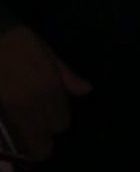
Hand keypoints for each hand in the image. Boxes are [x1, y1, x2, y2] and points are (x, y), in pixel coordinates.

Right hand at [0, 24, 89, 161]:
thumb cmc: (20, 43)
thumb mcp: (48, 53)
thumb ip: (67, 75)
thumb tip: (87, 89)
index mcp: (48, 88)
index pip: (60, 122)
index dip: (59, 119)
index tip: (55, 112)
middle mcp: (30, 104)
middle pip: (42, 141)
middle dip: (43, 136)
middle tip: (41, 123)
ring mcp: (10, 111)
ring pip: (24, 141)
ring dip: (28, 137)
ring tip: (28, 126)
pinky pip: (6, 135)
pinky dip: (12, 135)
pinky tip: (14, 127)